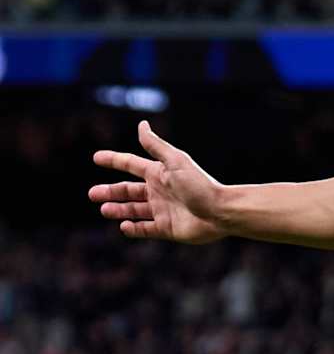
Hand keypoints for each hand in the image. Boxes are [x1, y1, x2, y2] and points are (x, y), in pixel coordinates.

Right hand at [90, 121, 226, 242]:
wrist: (220, 211)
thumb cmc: (199, 184)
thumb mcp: (175, 162)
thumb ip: (156, 146)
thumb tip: (141, 124)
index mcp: (160, 173)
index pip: (131, 165)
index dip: (114, 160)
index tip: (96, 157)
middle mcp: (159, 191)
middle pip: (129, 190)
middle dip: (110, 191)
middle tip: (92, 194)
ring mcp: (162, 210)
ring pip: (134, 210)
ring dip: (118, 209)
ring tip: (104, 209)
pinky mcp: (167, 228)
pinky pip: (145, 229)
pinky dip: (133, 228)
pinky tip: (123, 226)